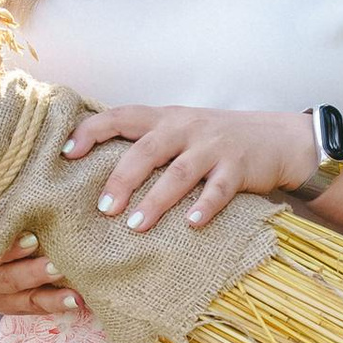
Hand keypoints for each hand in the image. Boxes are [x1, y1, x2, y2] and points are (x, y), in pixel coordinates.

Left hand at [62, 103, 316, 233]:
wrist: (275, 138)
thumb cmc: (215, 140)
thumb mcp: (180, 130)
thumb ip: (146, 142)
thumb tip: (94, 168)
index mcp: (165, 118)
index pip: (121, 116)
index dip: (92, 131)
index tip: (67, 154)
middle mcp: (185, 128)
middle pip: (147, 150)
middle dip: (122, 179)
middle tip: (103, 209)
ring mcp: (213, 147)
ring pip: (179, 173)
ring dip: (157, 200)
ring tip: (136, 226)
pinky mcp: (238, 168)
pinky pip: (219, 189)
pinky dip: (205, 206)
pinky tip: (192, 225)